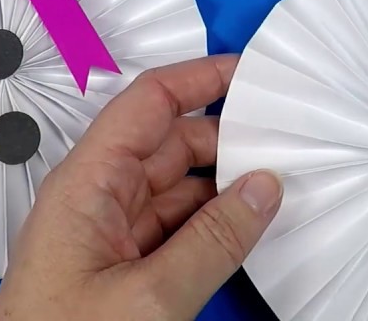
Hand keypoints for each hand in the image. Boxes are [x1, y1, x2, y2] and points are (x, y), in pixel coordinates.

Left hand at [0, 56, 282, 319]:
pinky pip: (173, 225)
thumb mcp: (151, 296)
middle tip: (281, 137)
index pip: (148, 103)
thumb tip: (263, 188)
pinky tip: (247, 225)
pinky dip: (212, 220)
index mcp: (86, 184)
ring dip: (223, 182)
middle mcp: (94, 198)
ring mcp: (107, 234)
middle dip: (223, 135)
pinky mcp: (120, 268)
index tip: (249, 71)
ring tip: (275, 181)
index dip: (200, 78)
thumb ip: (214, 238)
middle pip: (167, 142)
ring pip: (175, 186)